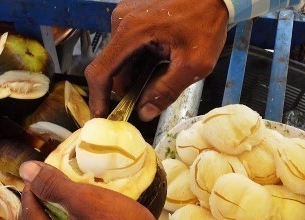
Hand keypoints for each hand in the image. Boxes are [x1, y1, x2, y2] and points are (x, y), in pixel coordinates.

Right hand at [85, 0, 228, 120]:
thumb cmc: (207, 23)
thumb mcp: (193, 64)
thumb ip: (167, 91)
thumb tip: (144, 113)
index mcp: (131, 32)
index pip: (101, 71)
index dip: (98, 99)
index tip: (101, 118)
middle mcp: (121, 21)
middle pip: (112, 67)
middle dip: (126, 89)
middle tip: (146, 103)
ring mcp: (126, 16)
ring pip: (122, 58)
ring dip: (136, 75)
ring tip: (162, 78)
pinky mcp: (134, 16)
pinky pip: (129, 47)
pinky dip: (140, 61)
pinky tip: (160, 64)